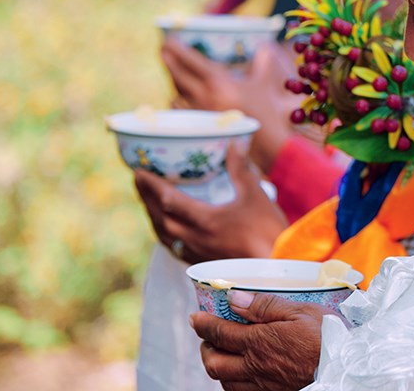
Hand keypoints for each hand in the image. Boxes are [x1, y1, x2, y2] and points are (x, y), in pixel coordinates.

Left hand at [133, 144, 286, 261]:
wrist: (275, 269)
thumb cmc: (268, 230)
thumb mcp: (256, 194)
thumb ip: (241, 169)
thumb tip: (233, 144)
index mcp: (205, 220)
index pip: (168, 200)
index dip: (151, 185)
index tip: (138, 171)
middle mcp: (195, 238)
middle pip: (160, 218)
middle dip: (146, 198)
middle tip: (138, 181)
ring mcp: (197, 253)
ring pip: (165, 235)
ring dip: (153, 217)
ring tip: (148, 203)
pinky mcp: (203, 262)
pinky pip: (174, 248)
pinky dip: (165, 235)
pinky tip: (168, 231)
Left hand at [161, 40, 305, 171]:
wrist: (264, 142)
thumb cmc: (266, 111)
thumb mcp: (263, 83)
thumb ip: (262, 63)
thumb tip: (265, 46)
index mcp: (220, 82)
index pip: (193, 62)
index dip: (179, 49)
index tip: (169, 38)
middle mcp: (205, 96)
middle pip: (178, 75)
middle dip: (169, 60)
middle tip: (163, 48)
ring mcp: (198, 112)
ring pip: (177, 91)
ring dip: (173, 79)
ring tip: (170, 67)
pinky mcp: (196, 125)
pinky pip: (180, 109)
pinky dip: (177, 99)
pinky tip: (177, 94)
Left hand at [192, 291, 324, 389]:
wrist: (346, 364)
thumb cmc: (327, 334)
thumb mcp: (299, 310)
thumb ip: (264, 305)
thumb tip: (234, 299)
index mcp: (260, 342)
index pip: (220, 333)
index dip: (203, 324)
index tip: (195, 317)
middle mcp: (255, 367)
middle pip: (214, 363)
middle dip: (205, 348)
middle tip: (207, 337)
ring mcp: (263, 385)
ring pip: (224, 382)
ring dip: (217, 366)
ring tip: (222, 353)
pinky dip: (232, 383)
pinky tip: (240, 373)